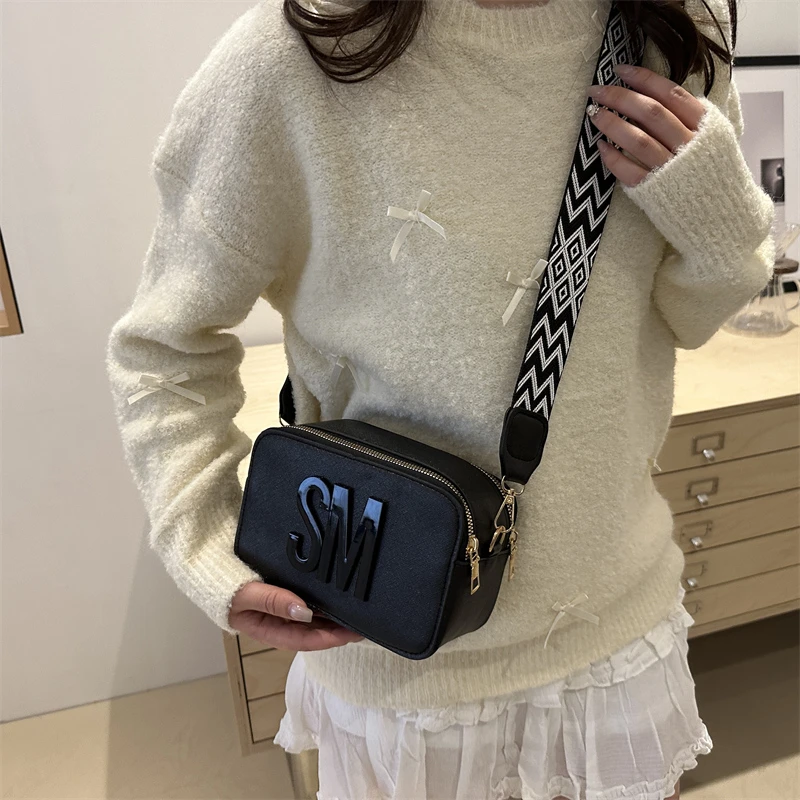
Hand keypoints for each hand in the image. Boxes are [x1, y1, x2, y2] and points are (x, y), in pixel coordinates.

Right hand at [228, 581, 363, 649]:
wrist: (210, 572)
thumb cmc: (225, 588)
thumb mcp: (247, 595)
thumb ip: (273, 601)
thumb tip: (303, 612)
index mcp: (268, 630)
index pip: (305, 640)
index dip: (329, 638)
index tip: (351, 634)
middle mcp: (277, 624)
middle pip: (312, 632)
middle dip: (336, 631)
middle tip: (363, 624)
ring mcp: (280, 612)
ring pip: (311, 620)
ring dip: (331, 619)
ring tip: (355, 614)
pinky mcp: (282, 598)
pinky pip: (305, 606)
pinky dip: (321, 606)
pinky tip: (335, 600)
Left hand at [586, 63, 707, 187]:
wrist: (722, 217)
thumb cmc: (712, 175)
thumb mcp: (714, 138)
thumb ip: (691, 117)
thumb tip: (659, 94)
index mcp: (706, 126)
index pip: (671, 94)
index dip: (644, 79)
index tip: (620, 70)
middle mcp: (689, 146)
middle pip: (651, 113)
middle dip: (621, 97)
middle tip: (597, 90)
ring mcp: (671, 170)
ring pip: (638, 140)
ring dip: (612, 124)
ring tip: (595, 114)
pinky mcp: (654, 192)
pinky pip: (628, 171)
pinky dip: (613, 158)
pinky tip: (601, 146)